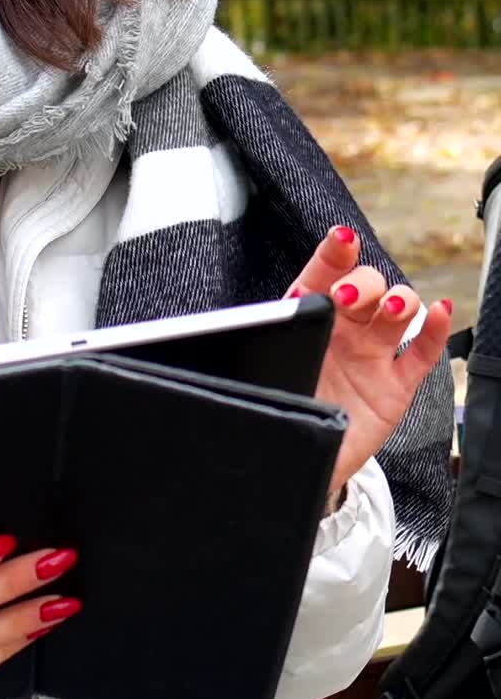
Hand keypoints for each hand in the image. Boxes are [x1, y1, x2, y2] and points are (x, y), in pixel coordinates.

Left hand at [285, 226, 451, 491]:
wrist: (290, 457)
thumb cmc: (280, 403)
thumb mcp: (264, 371)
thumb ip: (268, 343)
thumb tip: (258, 323)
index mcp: (310, 318)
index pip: (324, 275)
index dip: (335, 255)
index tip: (341, 240)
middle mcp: (344, 329)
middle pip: (367, 287)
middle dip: (363, 284)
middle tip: (346, 298)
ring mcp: (372, 355)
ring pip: (398, 312)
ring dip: (400, 301)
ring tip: (392, 309)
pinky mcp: (394, 386)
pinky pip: (421, 354)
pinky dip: (436, 332)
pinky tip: (440, 312)